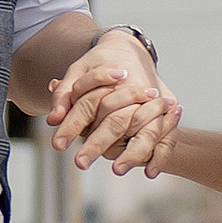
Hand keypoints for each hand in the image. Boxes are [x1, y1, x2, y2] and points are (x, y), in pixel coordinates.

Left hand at [43, 29, 182, 177]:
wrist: (131, 50)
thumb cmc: (99, 63)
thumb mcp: (78, 71)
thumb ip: (65, 94)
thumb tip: (53, 119)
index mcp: (114, 78)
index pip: (89, 105)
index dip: (72, 125)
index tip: (57, 144)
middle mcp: (138, 90)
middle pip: (117, 121)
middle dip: (97, 144)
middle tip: (80, 163)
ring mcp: (156, 103)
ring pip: (147, 131)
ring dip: (133, 154)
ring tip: (117, 170)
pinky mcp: (168, 115)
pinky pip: (167, 139)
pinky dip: (159, 157)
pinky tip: (149, 173)